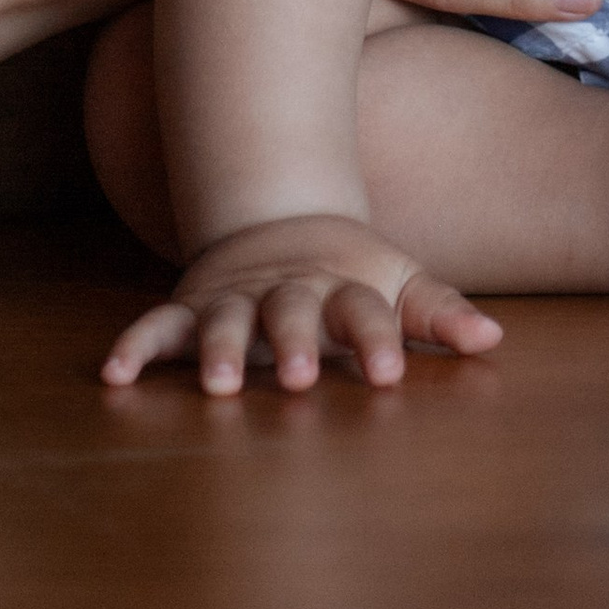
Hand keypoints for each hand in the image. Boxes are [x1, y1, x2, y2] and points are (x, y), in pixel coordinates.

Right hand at [101, 211, 503, 394]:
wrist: (279, 221)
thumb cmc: (351, 274)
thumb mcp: (398, 284)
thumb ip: (439, 314)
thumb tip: (494, 339)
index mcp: (343, 289)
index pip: (367, 312)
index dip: (379, 340)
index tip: (389, 373)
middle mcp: (287, 293)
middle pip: (292, 314)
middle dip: (294, 344)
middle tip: (298, 378)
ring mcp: (235, 299)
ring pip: (224, 322)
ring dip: (219, 351)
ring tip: (218, 387)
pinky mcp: (190, 308)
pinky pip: (157, 328)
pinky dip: (136, 347)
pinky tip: (114, 374)